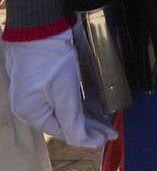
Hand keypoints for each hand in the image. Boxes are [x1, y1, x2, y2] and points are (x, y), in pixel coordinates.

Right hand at [4, 29, 117, 147]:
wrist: (41, 28)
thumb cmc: (51, 61)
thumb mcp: (65, 93)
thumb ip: (72, 120)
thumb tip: (82, 142)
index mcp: (30, 112)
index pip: (63, 131)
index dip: (86, 137)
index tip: (106, 138)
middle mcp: (31, 105)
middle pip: (65, 121)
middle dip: (89, 127)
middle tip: (111, 131)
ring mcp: (36, 91)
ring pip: (65, 109)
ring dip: (86, 117)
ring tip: (105, 122)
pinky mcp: (44, 79)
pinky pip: (63, 98)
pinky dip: (78, 104)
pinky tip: (93, 107)